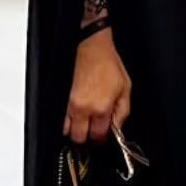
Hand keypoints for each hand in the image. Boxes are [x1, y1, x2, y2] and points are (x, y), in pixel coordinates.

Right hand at [64, 29, 130, 145]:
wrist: (92, 47)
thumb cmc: (107, 63)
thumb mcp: (125, 88)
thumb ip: (122, 111)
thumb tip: (117, 127)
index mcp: (101, 107)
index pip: (98, 136)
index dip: (102, 138)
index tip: (103, 135)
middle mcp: (83, 108)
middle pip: (79, 138)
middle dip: (86, 137)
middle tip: (92, 130)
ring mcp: (69, 104)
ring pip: (66, 130)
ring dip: (75, 129)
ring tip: (83, 122)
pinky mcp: (61, 97)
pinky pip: (60, 118)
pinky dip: (66, 120)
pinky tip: (75, 114)